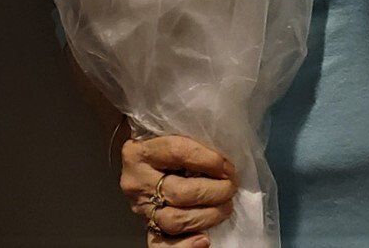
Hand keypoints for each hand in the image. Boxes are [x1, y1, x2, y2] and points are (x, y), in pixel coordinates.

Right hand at [119, 133, 238, 246]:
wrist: (142, 162)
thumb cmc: (163, 144)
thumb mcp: (171, 132)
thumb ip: (189, 138)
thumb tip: (223, 155)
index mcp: (140, 152)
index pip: (178, 152)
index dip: (208, 160)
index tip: (228, 166)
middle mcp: (137, 181)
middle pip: (179, 191)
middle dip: (213, 191)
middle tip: (231, 186)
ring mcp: (141, 207)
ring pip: (175, 219)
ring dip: (207, 216)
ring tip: (225, 207)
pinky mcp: (147, 227)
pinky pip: (162, 245)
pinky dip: (185, 245)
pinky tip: (204, 239)